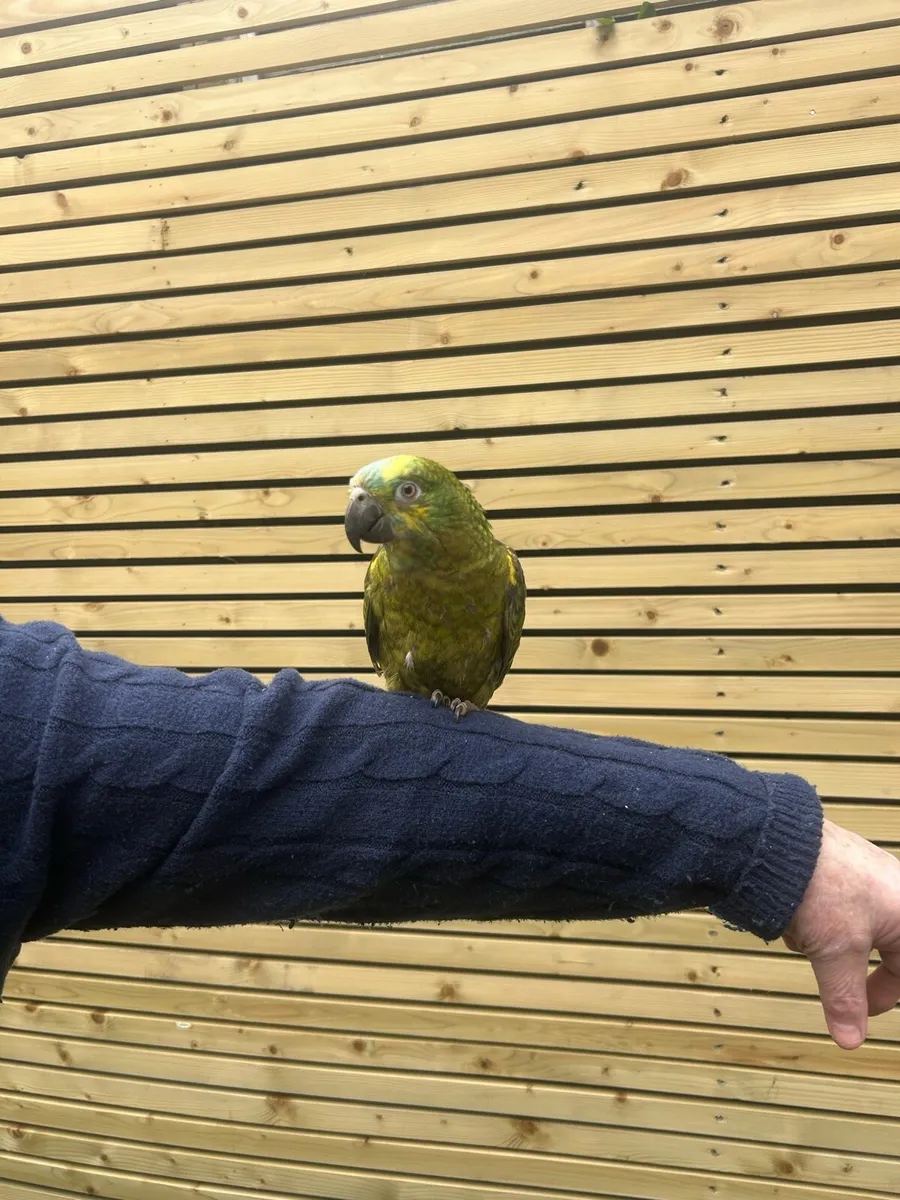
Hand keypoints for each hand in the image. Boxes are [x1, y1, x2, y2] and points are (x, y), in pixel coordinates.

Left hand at [784, 818, 899, 1048]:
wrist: (776, 840)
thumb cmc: (821, 884)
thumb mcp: (838, 953)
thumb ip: (846, 998)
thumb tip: (850, 1039)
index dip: (884, 996)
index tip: (862, 1013)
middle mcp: (892, 890)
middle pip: (880, 948)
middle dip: (844, 962)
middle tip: (825, 962)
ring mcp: (863, 876)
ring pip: (848, 931)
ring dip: (823, 942)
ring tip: (805, 931)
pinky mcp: (835, 868)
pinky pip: (829, 909)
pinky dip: (811, 920)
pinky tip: (793, 915)